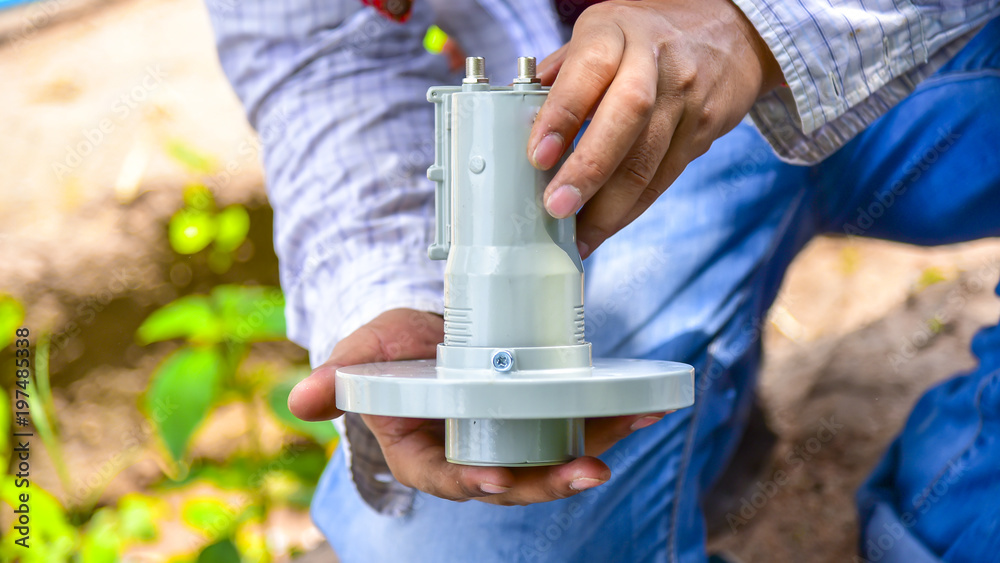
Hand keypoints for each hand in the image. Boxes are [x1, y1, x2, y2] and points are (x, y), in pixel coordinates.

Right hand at [288, 308, 670, 504]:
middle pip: (515, 480)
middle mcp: (474, 455)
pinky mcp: (540, 415)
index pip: (449, 479)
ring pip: (553, 458)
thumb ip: (340, 378)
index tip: (498, 478)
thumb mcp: (365, 356)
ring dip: (595, 449)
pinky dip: (609, 418)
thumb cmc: (392, 351)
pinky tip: (644, 405)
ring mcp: (511, 438)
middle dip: (551, 480)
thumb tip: (300, 400)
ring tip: (633, 428)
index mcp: (426, 454)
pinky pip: (576, 425)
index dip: (474, 482)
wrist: (430, 335)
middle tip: (588, 471)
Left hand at [528, 0, 782, 257]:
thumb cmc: (648, 34)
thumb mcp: (602, 30)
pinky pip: (663, 177)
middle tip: (557, 208)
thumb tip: (520, 117)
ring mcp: (685, 96)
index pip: (588, 71)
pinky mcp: (702, 130)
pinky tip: (606, 226)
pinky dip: (631, 208)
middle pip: (626, 116)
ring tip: (578, 237)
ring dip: (609, 207)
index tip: (538, 156)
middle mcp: (654, 60)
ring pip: (648, 159)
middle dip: (588, 169)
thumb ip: (563, 72)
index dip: (562, 115)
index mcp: (616, 31)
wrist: (731, 32)